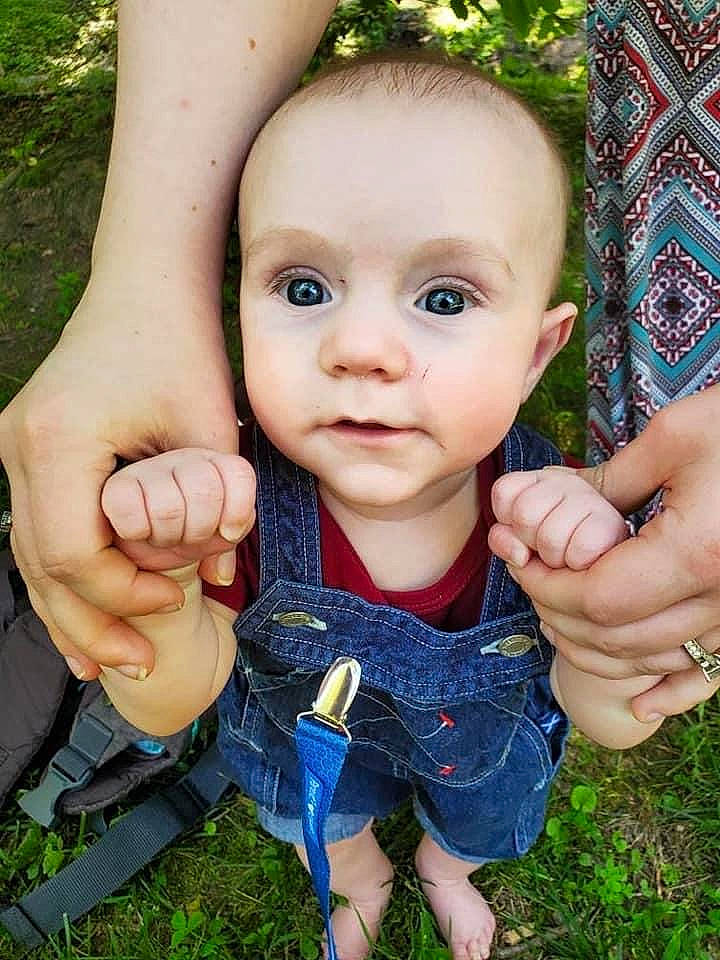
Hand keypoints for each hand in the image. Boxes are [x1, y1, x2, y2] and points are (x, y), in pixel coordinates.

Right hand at [0, 278, 237, 681]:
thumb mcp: (210, 428)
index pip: (75, 551)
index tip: (175, 602)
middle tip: (137, 667)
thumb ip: (216, 509)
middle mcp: (20, 447)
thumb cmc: (182, 347)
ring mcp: (16, 449)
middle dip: (91, 624)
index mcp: (59, 440)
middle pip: (41, 565)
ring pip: (29, 555)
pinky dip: (60, 577)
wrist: (145, 287)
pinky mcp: (31, 452)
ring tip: (101, 665)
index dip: (123, 594)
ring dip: (68, 612)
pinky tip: (79, 616)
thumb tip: (218, 582)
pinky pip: (38, 530)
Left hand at [490, 390, 719, 719]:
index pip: (599, 597)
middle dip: (560, 613)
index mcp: (698, 552)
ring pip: (654, 659)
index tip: (523, 560)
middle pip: (619, 636)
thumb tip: (557, 504)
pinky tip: (640, 708)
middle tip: (532, 582)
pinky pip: (709, 673)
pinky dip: (671, 694)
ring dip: (596, 650)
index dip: (550, 586)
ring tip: (556, 621)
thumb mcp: (675, 437)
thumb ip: (612, 482)